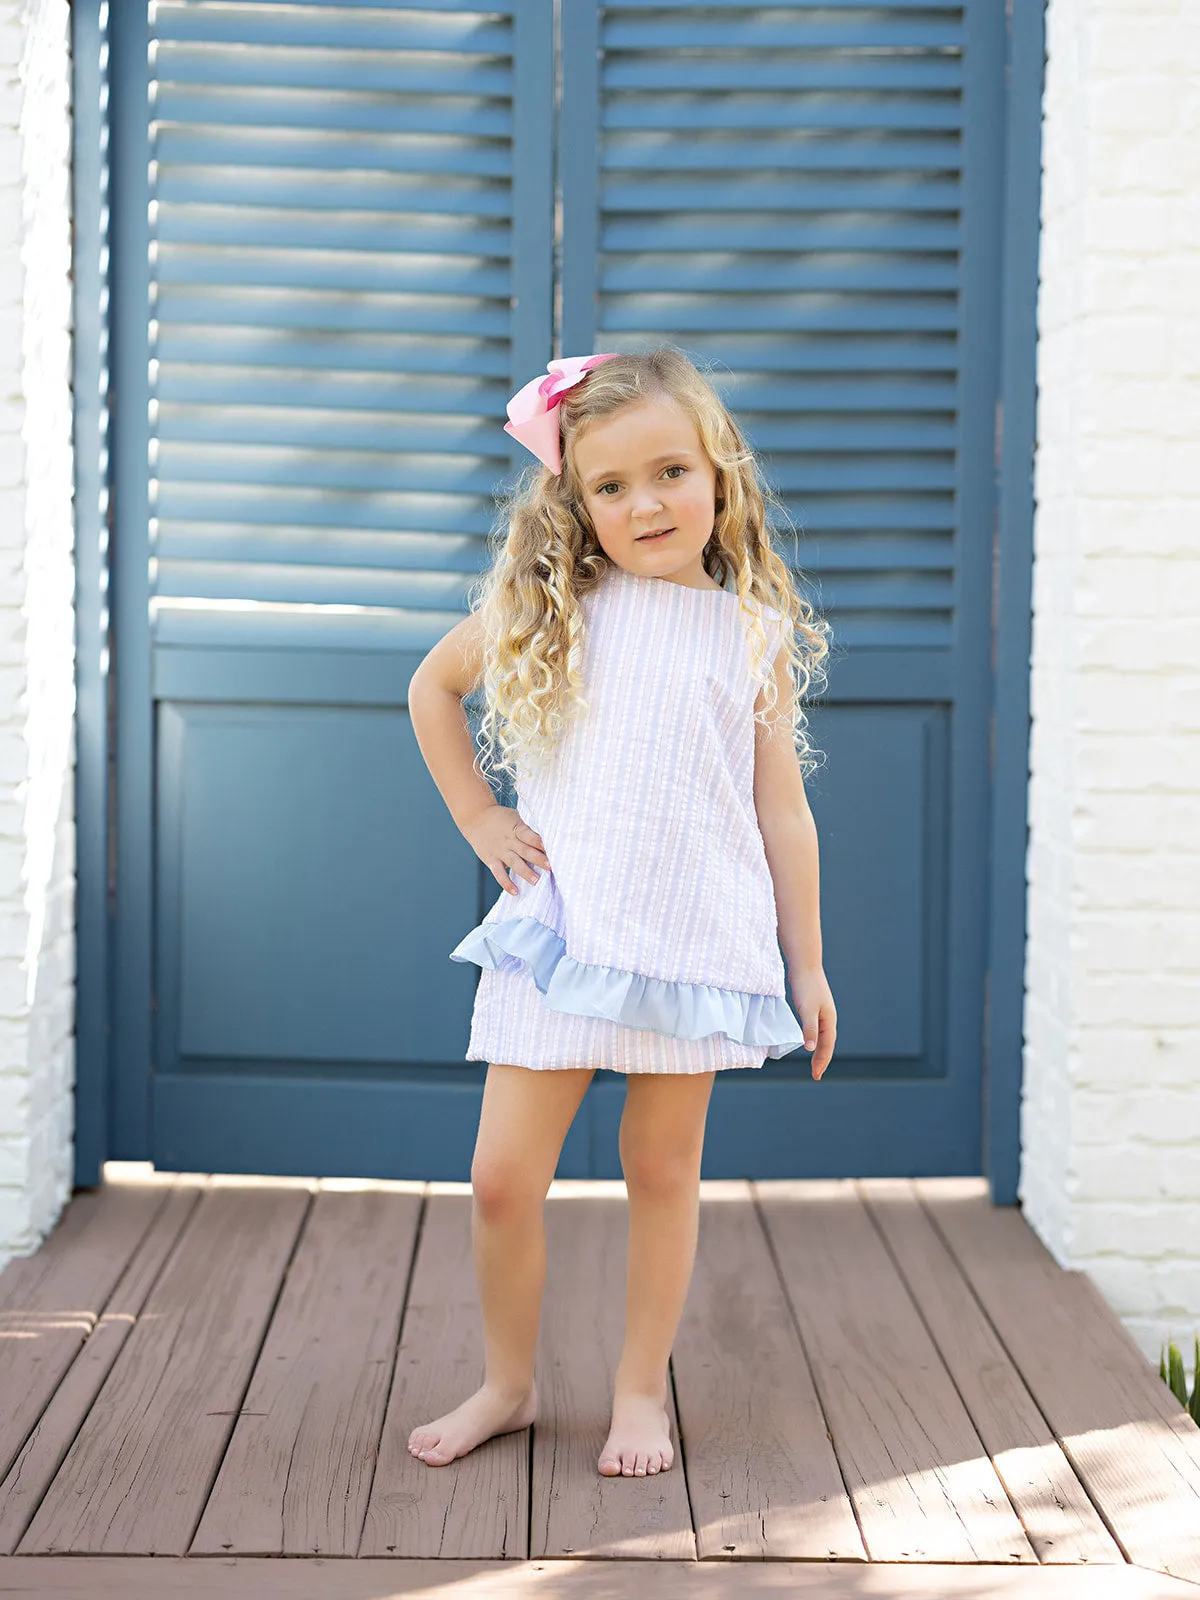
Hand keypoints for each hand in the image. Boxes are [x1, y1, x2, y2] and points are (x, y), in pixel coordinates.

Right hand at [461, 804, 550, 896]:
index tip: (549, 848)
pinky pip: (499, 874)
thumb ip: (526, 831)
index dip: (538, 841)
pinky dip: (506, 883)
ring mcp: (500, 851)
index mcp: (516, 829)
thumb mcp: (515, 818)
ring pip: (514, 863)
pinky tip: (515, 891)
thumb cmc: (500, 818)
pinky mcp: (491, 860)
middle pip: (525, 850)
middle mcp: (508, 841)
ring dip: (526, 872)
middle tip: (550, 866)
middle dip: (538, 859)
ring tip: (536, 880)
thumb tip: (543, 844)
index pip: (528, 835)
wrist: (475, 818)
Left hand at [790, 964, 835, 1080]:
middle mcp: (828, 1018)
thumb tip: (811, 1048)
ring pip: (822, 1037)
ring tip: (814, 1063)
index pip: (827, 1046)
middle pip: (827, 1044)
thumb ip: (809, 1029)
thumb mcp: (807, 1009)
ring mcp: (822, 1012)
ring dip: (819, 1051)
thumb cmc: (806, 986)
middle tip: (816, 1074)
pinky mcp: (814, 1007)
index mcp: (829, 1020)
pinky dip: (813, 1039)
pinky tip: (808, 1040)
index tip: (816, 1075)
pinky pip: (816, 1029)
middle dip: (822, 1060)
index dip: (822, 1061)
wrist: (805, 964)